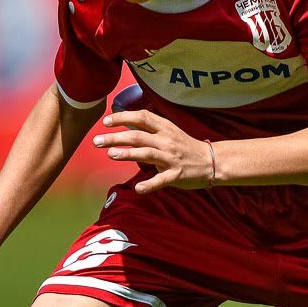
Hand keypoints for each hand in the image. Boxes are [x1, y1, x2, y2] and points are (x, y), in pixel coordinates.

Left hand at [90, 109, 213, 193]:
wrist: (210, 161)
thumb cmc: (185, 146)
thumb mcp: (169, 131)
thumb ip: (150, 128)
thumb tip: (125, 123)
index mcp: (165, 128)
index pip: (141, 117)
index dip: (122, 117)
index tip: (105, 121)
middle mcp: (167, 141)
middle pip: (138, 136)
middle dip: (115, 138)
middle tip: (97, 141)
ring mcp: (171, 158)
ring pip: (146, 153)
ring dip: (127, 154)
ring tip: (110, 154)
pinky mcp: (176, 175)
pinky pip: (161, 180)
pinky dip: (149, 185)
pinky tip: (138, 189)